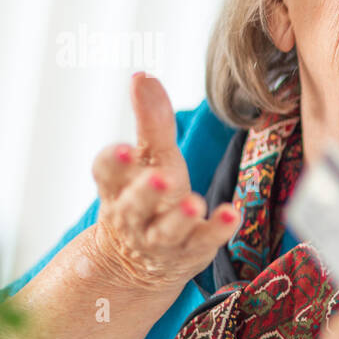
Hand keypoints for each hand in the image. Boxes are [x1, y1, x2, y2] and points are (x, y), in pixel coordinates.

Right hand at [85, 73, 239, 291]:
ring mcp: (162, 238)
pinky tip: (232, 214)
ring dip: (179, 217)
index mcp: (118, 188)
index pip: (107, 174)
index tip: (124, 149)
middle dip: (145, 192)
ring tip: (194, 203)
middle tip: (160, 178)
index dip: (113, 162)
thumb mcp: (147, 158)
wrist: (140, 262)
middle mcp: (135, 216)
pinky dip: (216, 230)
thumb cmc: (148, 197)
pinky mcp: (191, 251)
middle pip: (134, 205)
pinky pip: (203, 242)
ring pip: (166, 231)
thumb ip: (149, 120)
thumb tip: (142, 75)